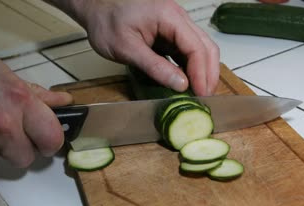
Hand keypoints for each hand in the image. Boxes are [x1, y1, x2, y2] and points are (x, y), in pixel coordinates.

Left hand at [54, 0, 219, 95]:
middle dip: (208, 73)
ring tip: (198, 93)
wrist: (95, 7)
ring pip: (199, 48)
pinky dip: (190, 66)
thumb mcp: (127, 48)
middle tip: (204, 98)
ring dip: (202, 71)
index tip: (201, 94)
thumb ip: (155, 67)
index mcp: (169, 17)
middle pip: (205, 47)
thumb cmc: (106, 21)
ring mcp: (174, 25)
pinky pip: (186, 50)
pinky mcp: (169, 33)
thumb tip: (180, 84)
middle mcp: (177, 18)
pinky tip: (187, 82)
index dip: (201, 74)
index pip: (196, 48)